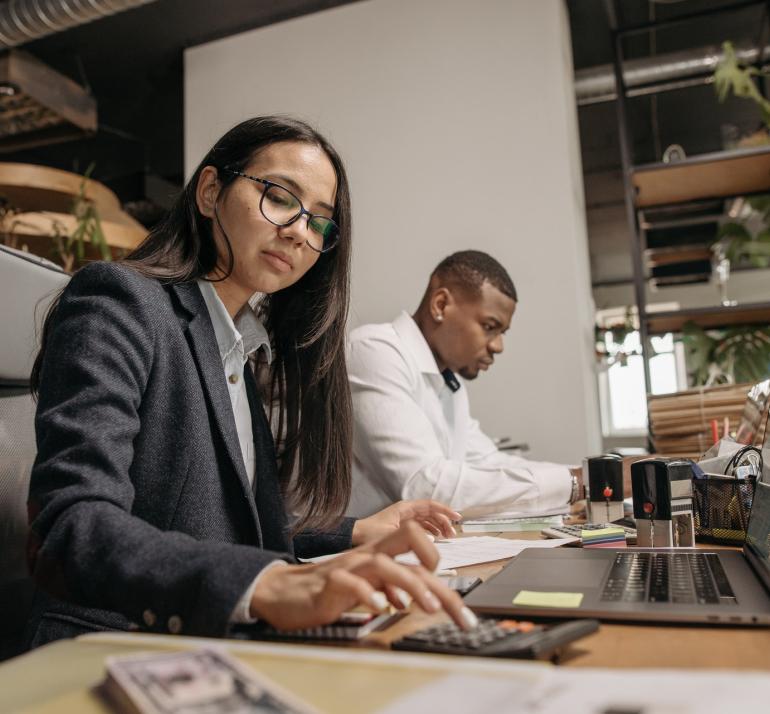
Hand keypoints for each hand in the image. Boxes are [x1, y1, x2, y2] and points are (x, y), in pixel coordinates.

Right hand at [250, 521, 475, 630]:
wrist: (286, 592)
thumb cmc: (331, 588)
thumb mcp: (371, 586)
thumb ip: (397, 587)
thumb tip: (429, 598)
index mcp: (380, 553)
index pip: (416, 541)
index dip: (436, 557)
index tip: (449, 590)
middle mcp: (369, 554)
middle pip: (409, 543)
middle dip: (438, 570)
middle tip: (458, 609)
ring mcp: (350, 566)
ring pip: (385, 564)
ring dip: (411, 585)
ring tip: (428, 608)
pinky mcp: (330, 582)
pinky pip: (351, 584)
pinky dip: (368, 595)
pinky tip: (380, 609)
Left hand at [351, 499, 461, 545]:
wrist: (354, 536)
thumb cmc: (368, 534)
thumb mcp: (390, 535)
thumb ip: (409, 536)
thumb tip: (428, 541)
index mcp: (405, 508)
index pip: (430, 505)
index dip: (445, 510)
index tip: (457, 517)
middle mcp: (406, 510)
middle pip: (431, 512)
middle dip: (444, 521)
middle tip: (452, 533)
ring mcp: (405, 517)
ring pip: (428, 519)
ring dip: (439, 526)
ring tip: (447, 537)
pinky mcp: (402, 525)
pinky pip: (421, 525)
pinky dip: (431, 530)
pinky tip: (435, 538)